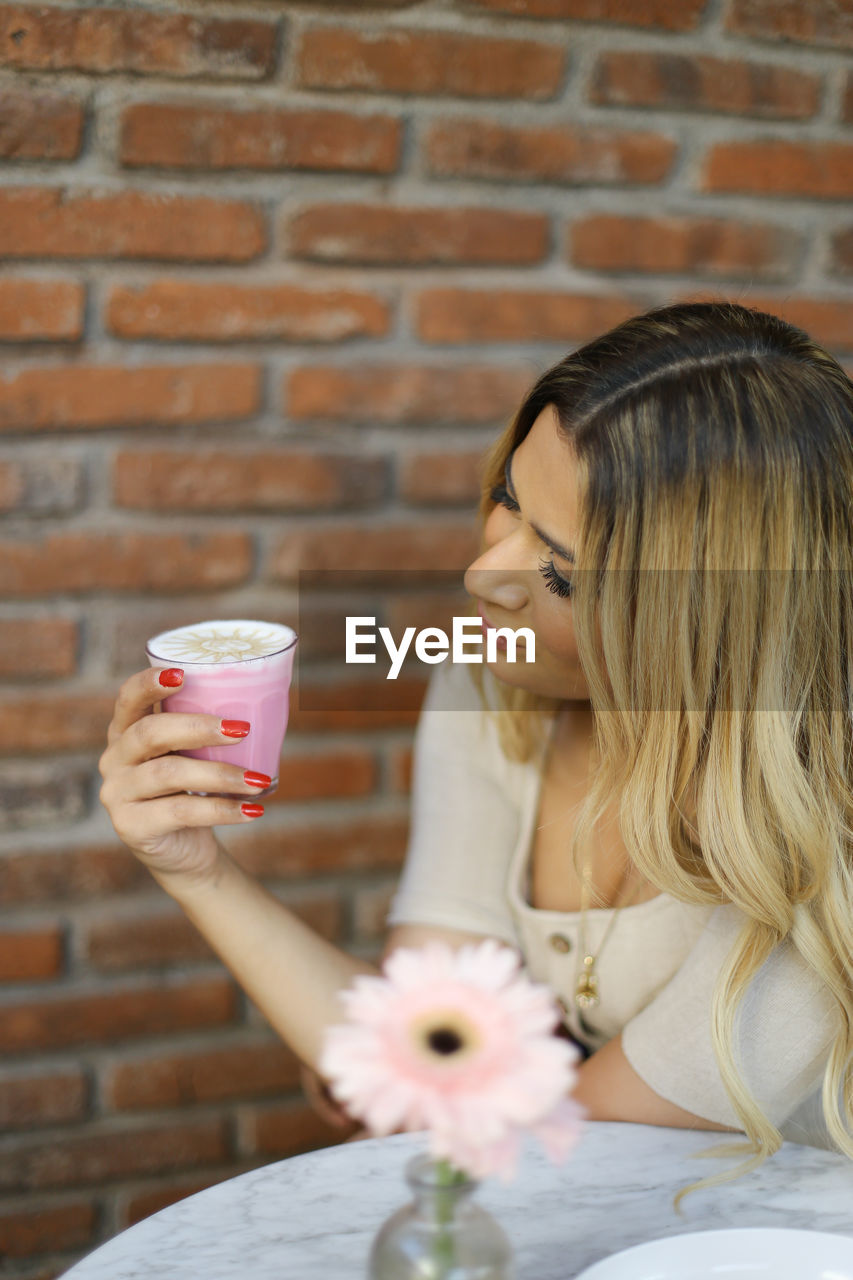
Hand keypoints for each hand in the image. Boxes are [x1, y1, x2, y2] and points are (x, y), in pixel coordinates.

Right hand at [99, 667, 267, 886]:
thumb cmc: (194, 789)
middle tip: (242, 729)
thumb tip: (261, 698)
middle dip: (198, 727)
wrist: (184, 850)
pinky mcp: (131, 826)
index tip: (183, 675)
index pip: (128, 699)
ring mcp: (117, 794)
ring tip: (259, 780)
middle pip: (150, 733)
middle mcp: (114, 759)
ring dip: (221, 774)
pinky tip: (251, 809)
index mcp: (125, 732)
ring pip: (169, 773)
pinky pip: (181, 812)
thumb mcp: (194, 755)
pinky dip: (222, 810)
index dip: (149, 683)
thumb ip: (205, 729)